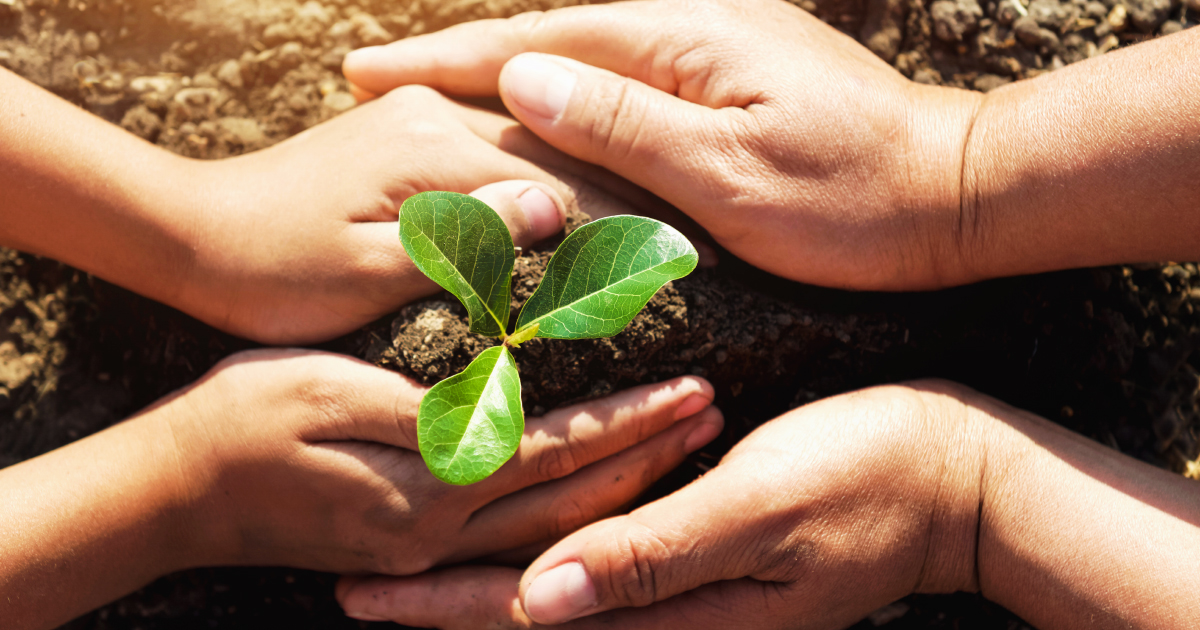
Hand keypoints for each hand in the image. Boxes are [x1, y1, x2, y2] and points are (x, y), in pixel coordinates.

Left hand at [0, 68, 676, 345]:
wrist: (199, 235)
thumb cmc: (275, 272)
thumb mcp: (368, 272)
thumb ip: (465, 241)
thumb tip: (556, 212)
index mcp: (431, 151)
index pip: (559, 184)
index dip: (626, 226)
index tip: (691, 256)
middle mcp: (434, 115)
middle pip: (560, 152)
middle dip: (630, 195)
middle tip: (701, 237)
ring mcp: (423, 115)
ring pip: (538, 142)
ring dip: (600, 178)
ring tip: (662, 216)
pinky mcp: (412, 128)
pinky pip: (504, 142)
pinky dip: (553, 170)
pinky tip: (588, 193)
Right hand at [0, 349, 721, 629]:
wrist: (171, 495)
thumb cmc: (238, 423)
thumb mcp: (323, 390)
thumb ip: (419, 408)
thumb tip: (505, 401)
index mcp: (426, 490)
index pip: (557, 454)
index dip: (628, 422)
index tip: (690, 389)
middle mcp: (441, 534)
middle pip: (573, 499)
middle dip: (649, 458)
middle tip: (713, 416)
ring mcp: (428, 552)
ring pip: (554, 526)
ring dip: (623, 488)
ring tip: (682, 450)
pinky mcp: (412, 550)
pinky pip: (514, 541)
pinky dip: (569, 515)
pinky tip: (598, 494)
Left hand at [334, 380, 1199, 629]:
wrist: (953, 476)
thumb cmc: (863, 478)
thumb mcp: (760, 514)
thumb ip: (651, 558)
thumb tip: (536, 601)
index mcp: (672, 604)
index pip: (524, 611)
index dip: (436, 604)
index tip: (357, 591)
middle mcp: (668, 603)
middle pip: (526, 606)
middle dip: (436, 596)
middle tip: (350, 581)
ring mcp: (689, 579)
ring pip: (558, 582)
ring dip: (479, 574)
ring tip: (407, 560)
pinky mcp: (707, 543)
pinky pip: (607, 551)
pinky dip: (547, 543)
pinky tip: (518, 528)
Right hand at [342, 0, 979, 289]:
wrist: (954, 193)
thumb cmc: (849, 197)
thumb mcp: (728, 171)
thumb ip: (621, 122)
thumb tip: (519, 79)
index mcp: (680, 40)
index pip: (534, 45)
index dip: (444, 63)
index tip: (363, 74)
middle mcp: (691, 26)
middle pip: (547, 37)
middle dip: (456, 60)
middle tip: (372, 78)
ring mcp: (714, 48)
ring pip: (581, 55)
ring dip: (503, 72)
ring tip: (433, 90)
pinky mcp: (732, 78)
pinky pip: (621, 76)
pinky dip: (564, 90)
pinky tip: (540, 109)